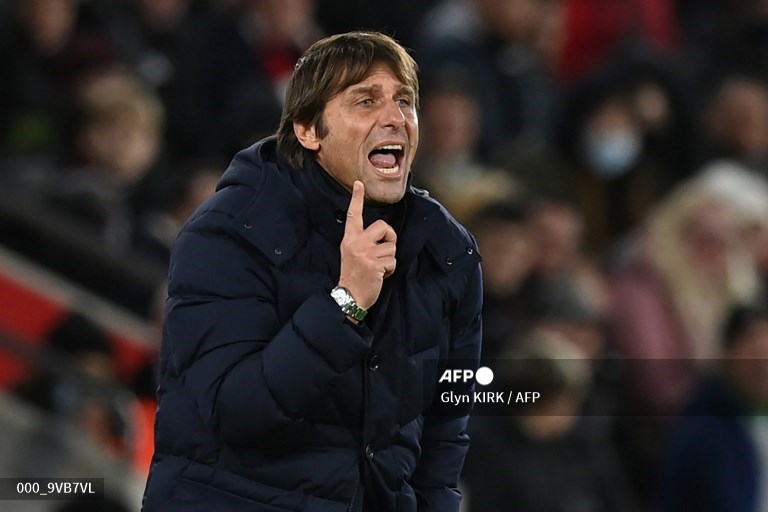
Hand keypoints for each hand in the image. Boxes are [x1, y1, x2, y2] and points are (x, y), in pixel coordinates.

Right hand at [338, 181, 396, 309]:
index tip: (359, 184)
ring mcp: (366, 254)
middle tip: (384, 249)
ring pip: (391, 246)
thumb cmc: (353, 274)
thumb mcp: (350, 253)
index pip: (354, 215)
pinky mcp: (375, 264)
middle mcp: (357, 243)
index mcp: (350, 239)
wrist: (349, 296)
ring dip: (389, 259)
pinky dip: (390, 270)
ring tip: (378, 267)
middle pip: (383, 227)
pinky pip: (392, 261)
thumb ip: (362, 241)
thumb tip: (381, 236)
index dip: (357, 199)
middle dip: (390, 237)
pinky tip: (379, 275)